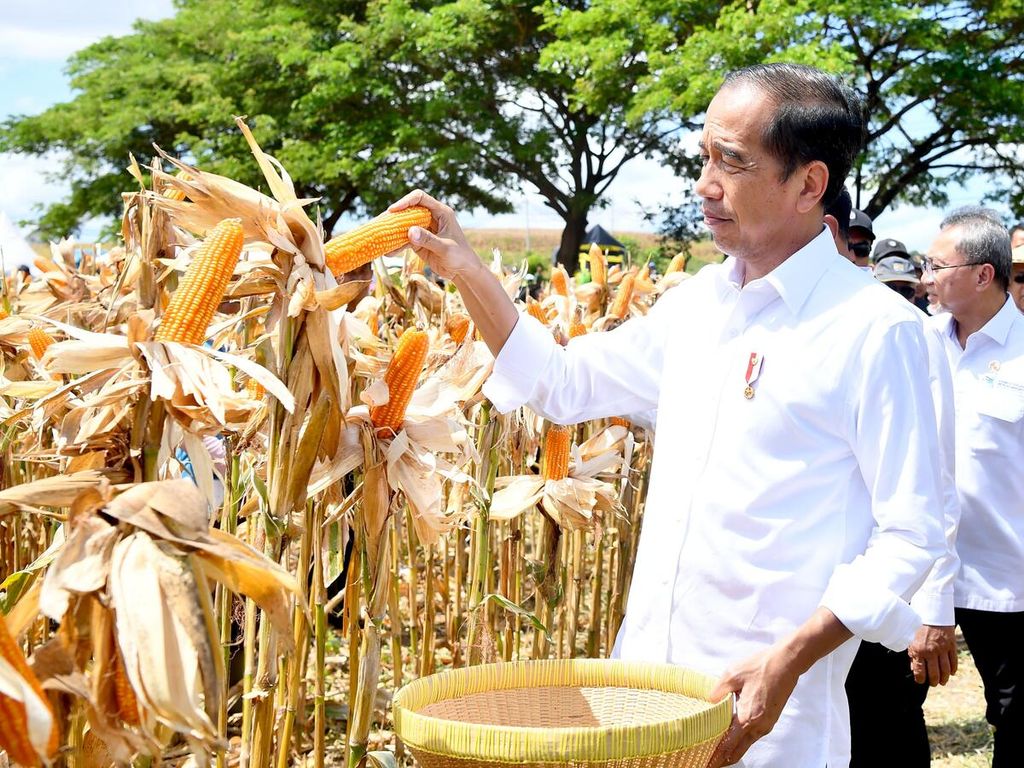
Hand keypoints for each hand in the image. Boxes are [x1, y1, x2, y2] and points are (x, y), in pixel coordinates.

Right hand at [389, 190, 478, 280]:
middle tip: (381, 223)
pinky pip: (404, 239)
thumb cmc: (460, 257)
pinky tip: (388, 252)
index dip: (406, 201)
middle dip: (395, 216)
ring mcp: (424, 229)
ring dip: (393, 230)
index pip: (420, 198)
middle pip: (409, 210)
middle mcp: (431, 217)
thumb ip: (428, 239)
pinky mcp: (419, 241)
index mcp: (441, 212)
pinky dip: (396, 245)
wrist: (463, 272)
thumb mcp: (445, 248)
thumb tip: (410, 231)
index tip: (393, 210)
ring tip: (380, 236)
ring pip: (404, 225)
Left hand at [706, 646, 800, 766]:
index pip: (729, 744)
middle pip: (738, 751)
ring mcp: (766, 725)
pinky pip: (753, 736)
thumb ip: (718, 690)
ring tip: (716, 752)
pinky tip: (731, 738)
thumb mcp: (732, 674)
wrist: (786, 663)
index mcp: (747, 717)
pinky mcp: (770, 720)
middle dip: (723, 759)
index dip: (716, 755)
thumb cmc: (760, 667)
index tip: (706, 761)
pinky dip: (741, 742)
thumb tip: (707, 701)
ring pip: (746, 745)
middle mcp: (758, 726)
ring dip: (732, 751)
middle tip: (709, 762)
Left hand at [908, 624, 956, 685]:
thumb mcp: (910, 639)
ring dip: (944, 678)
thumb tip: (914, 668)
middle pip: (934, 673)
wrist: (931, 613)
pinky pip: (953, 661)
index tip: (920, 681)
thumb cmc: (918, 626)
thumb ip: (912, 654)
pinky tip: (950, 673)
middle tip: (933, 684)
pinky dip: (953, 669)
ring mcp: (942, 649)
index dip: (920, 679)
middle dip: (934, 681)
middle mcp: (930, 651)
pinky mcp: (951, 646)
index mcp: (918, 650)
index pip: (920, 671)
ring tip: (942, 682)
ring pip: (945, 670)